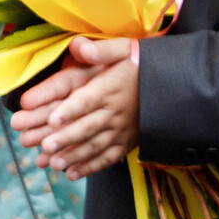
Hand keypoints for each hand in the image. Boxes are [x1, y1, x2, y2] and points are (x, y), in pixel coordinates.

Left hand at [19, 37, 138, 178]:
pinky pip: (109, 157)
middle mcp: (116, 111)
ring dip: (75, 155)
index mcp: (110, 88)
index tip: (53, 117)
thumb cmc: (142, 65)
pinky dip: (92, 167)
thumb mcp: (125, 50)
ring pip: (96, 144)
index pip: (88, 99)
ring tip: (55, 164)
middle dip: (67, 136)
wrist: (173, 84)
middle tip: (45, 145)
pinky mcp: (127, 142)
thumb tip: (76, 44)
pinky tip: (72, 174)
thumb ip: (101, 49)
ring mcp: (122, 129)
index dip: (71, 108)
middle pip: (89, 125)